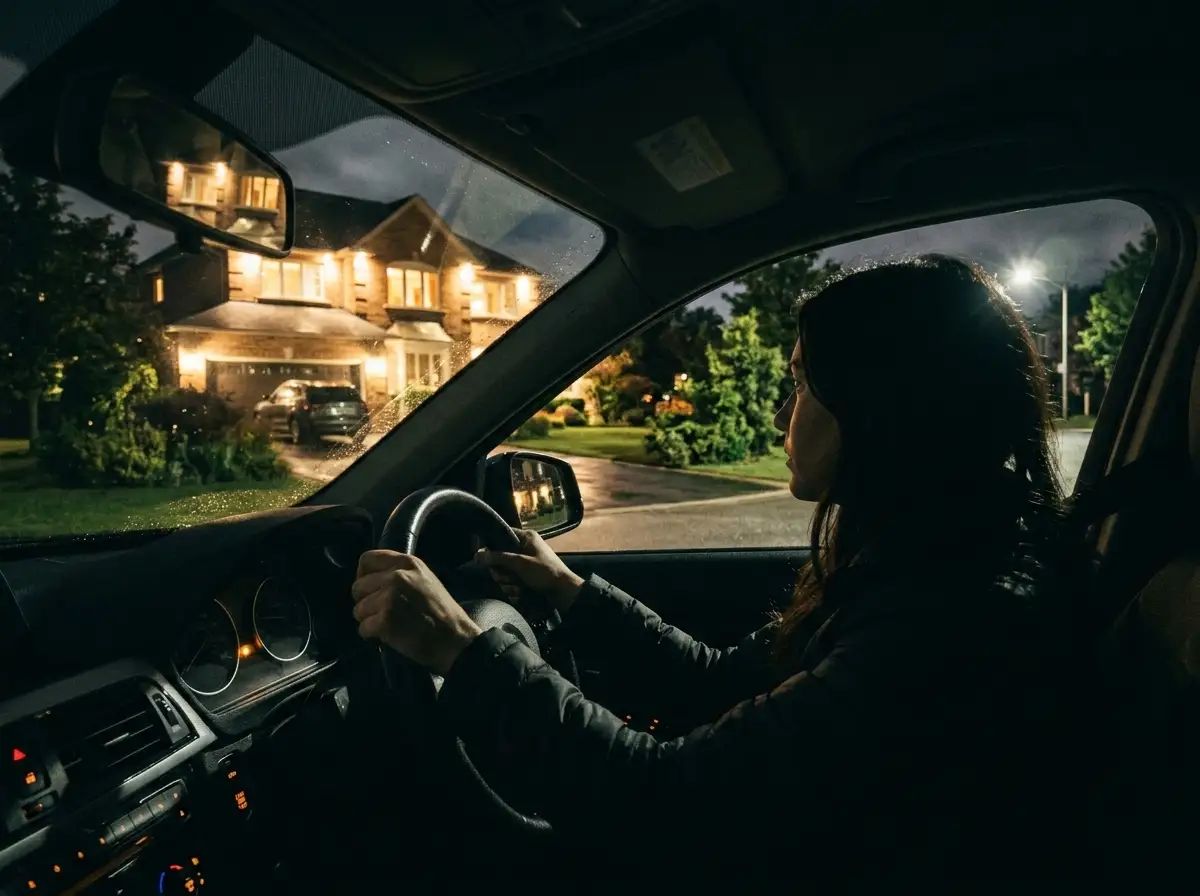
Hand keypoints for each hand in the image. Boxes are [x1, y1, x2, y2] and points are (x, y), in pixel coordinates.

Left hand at [352, 550, 482, 675]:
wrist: (455, 640)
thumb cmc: (442, 613)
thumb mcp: (425, 580)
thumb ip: (401, 573)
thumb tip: (372, 578)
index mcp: (407, 563)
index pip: (367, 559)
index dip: (363, 576)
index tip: (370, 589)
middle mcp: (396, 576)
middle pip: (358, 587)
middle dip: (365, 602)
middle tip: (381, 613)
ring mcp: (390, 597)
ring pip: (358, 609)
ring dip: (369, 620)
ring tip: (388, 625)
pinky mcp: (385, 620)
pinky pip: (362, 628)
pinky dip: (371, 636)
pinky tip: (387, 636)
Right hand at [477, 530, 584, 619]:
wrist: (563, 592)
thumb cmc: (544, 572)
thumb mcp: (520, 563)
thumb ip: (498, 558)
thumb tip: (476, 555)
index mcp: (526, 537)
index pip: (501, 535)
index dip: (492, 546)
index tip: (487, 558)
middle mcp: (524, 547)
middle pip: (500, 557)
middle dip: (502, 571)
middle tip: (508, 577)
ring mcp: (525, 563)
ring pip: (504, 571)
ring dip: (508, 582)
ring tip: (518, 587)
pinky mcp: (526, 576)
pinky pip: (512, 580)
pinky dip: (514, 588)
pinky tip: (521, 592)